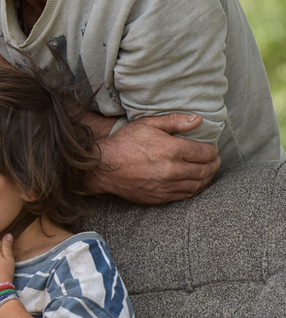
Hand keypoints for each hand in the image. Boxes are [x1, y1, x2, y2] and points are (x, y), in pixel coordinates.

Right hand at [87, 113, 220, 203]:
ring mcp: (166, 186)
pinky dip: (194, 189)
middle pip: (205, 170)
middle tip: (214, 160)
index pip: (205, 153)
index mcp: (171, 149)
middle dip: (214, 164)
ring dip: (207, 178)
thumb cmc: (124, 142)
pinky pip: (185, 195)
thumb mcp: (147, 124)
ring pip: (198, 185)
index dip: (212, 150)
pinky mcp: (159, 197)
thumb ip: (175, 121)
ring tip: (208, 171)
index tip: (211, 148)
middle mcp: (172, 170)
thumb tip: (198, 120)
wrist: (103, 167)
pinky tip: (194, 182)